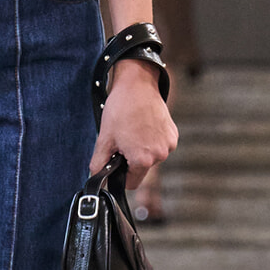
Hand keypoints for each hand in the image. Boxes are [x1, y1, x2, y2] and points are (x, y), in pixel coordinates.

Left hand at [89, 59, 177, 189]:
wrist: (138, 85)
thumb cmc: (121, 109)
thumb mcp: (104, 138)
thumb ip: (99, 162)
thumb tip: (95, 177)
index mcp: (142, 160)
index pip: (131, 183)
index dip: (121, 175)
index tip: (117, 161)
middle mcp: (160, 155)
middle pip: (142, 169)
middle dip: (131, 159)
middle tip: (123, 139)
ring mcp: (168, 145)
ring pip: (152, 157)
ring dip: (143, 149)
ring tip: (134, 130)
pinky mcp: (173, 134)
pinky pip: (160, 145)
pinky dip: (152, 139)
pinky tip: (144, 125)